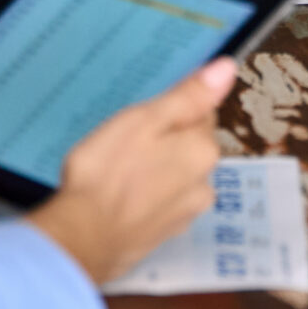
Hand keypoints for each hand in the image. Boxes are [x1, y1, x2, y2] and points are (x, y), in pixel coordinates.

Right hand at [29, 58, 239, 284]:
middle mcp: (203, 184)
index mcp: (203, 150)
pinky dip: (143, 199)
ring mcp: (184, 214)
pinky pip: (158, 204)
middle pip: (189, 147)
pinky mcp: (162, 234)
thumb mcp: (144, 119)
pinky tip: (118, 197)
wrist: (81, 239)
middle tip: (127, 142)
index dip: (171, 111)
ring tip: (118, 171)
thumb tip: (226, 69)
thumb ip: (189, 95)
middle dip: (164, 142)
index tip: (146, 115)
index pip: (202, 114)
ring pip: (174, 177)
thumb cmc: (107, 175)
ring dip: (154, 171)